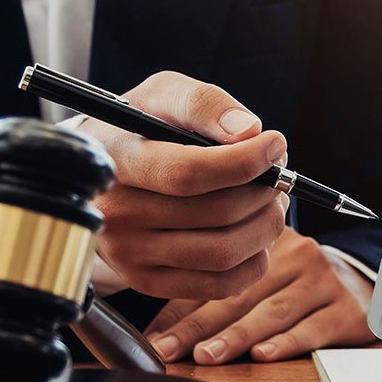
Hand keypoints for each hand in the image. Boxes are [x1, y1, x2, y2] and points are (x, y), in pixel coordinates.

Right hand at [80, 72, 288, 300]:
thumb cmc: (140, 130)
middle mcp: (116, 212)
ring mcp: (128, 253)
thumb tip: (248, 131)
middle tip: (277, 176)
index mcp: (115, 160)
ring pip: (223, 253)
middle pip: (216, 214)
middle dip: (264, 192)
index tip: (274, 144)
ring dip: (265, 227)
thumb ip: (203, 104)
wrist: (103, 176)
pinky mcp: (146, 281)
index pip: (187, 172)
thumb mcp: (162, 96)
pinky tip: (253, 234)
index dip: (242, 161)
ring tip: (270, 203)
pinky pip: (218, 285)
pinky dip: (253, 261)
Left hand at [144, 227, 377, 363]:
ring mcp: (323, 280)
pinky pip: (313, 328)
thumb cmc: (297, 285)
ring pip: (273, 311)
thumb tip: (156, 333)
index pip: (216, 277)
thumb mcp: (258, 278)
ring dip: (237, 336)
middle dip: (200, 327)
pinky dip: (287, 343)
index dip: (181, 310)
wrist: (364, 288)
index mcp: (264, 242)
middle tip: (171, 350)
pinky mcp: (347, 309)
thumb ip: (211, 297)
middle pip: (240, 294)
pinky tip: (264, 355)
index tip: (155, 340)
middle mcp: (295, 254)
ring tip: (209, 354)